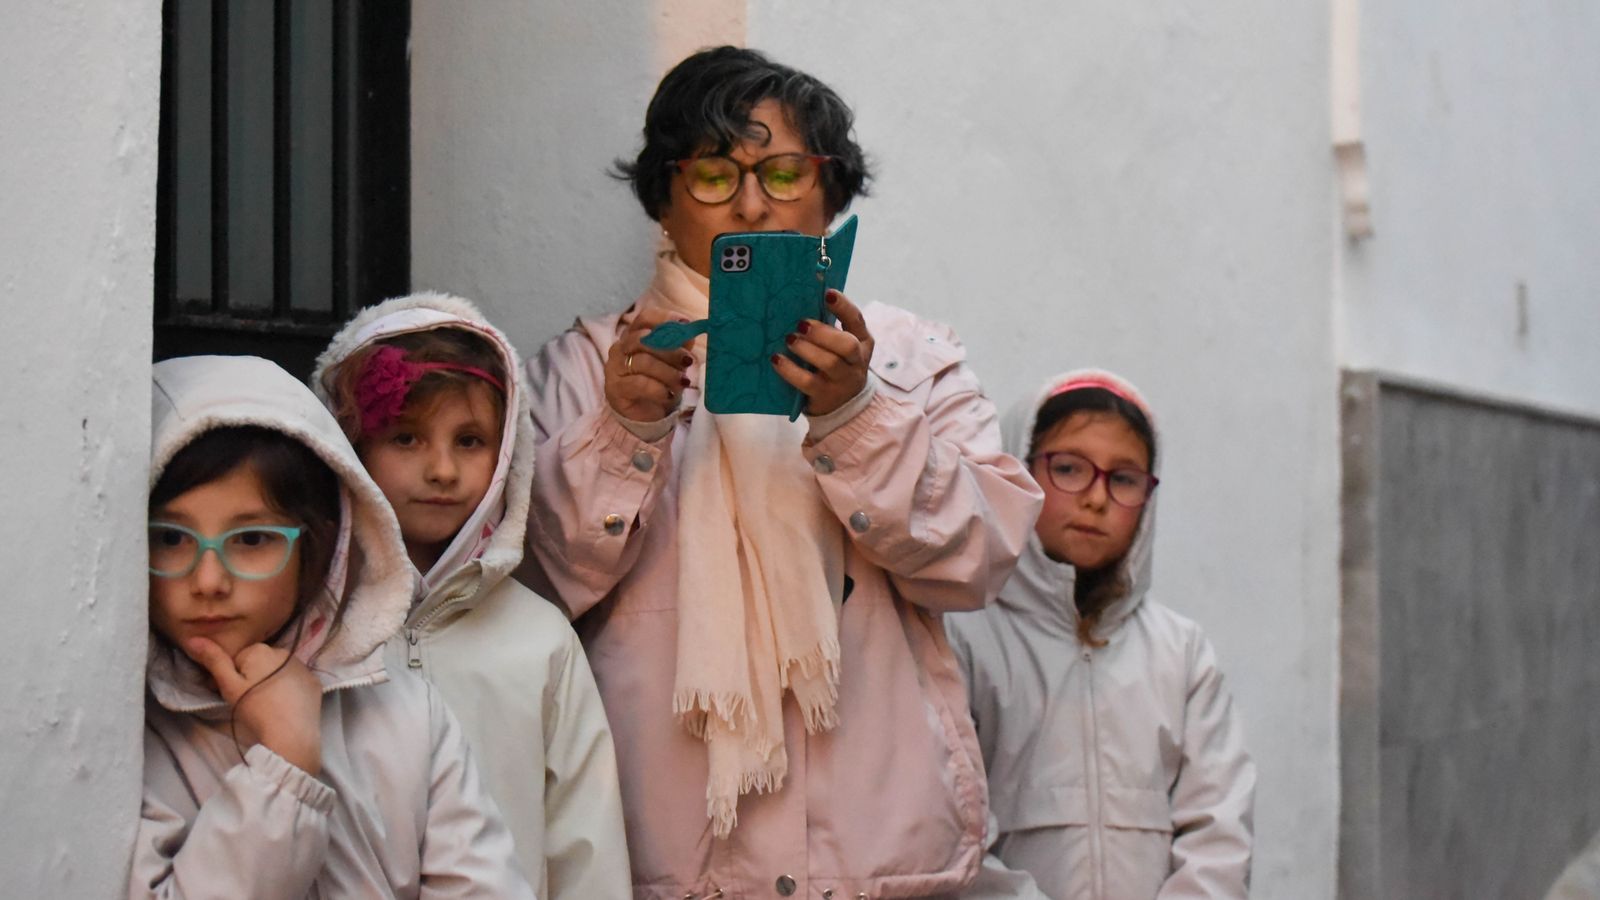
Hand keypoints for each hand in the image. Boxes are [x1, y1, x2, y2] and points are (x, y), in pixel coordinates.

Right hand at [186, 637, 323, 775]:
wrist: (290, 735)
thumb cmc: (254, 709)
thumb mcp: (228, 685)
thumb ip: (214, 660)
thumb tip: (194, 639)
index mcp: (261, 650)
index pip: (239, 659)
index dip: (231, 676)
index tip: (229, 692)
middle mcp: (285, 652)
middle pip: (260, 663)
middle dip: (251, 676)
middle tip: (247, 700)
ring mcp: (303, 667)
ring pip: (278, 671)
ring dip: (270, 680)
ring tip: (266, 703)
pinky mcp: (314, 682)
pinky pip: (296, 681)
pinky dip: (288, 688)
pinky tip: (284, 704)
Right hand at [605, 308, 695, 422]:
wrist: (644, 415)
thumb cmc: (659, 382)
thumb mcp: (673, 361)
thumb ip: (680, 345)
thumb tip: (690, 333)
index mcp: (635, 335)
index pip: (646, 317)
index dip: (666, 319)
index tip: (686, 326)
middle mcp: (621, 347)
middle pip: (644, 339)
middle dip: (670, 349)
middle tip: (688, 361)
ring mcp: (615, 367)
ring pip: (643, 362)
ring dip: (668, 372)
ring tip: (683, 381)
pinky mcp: (615, 388)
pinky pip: (638, 384)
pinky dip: (658, 389)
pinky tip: (668, 395)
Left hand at [773, 289, 874, 416]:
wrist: (843, 405)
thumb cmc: (837, 365)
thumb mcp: (841, 347)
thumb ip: (829, 329)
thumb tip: (799, 305)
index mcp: (862, 342)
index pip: (856, 321)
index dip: (843, 306)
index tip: (827, 294)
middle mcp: (856, 362)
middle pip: (848, 345)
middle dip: (824, 333)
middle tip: (801, 324)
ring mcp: (842, 381)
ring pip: (829, 363)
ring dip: (807, 349)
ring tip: (790, 340)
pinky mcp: (824, 395)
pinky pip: (807, 382)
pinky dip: (790, 369)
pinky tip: (777, 359)